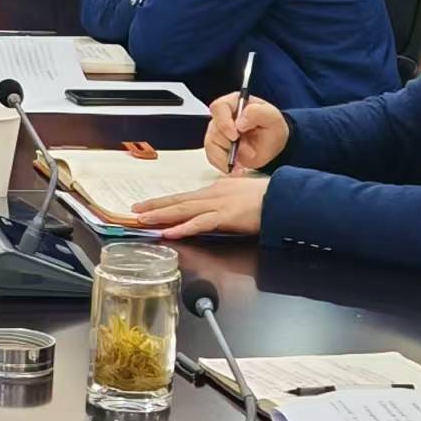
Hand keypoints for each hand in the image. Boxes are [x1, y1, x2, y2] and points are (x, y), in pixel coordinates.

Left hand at [145, 172, 267, 240]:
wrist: (284, 197)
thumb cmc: (268, 197)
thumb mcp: (243, 192)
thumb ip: (229, 199)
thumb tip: (221, 205)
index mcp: (217, 189)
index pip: (186, 196)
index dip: (166, 201)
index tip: (150, 205)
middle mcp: (214, 194)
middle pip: (179, 200)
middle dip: (155, 206)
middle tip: (136, 210)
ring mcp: (218, 204)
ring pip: (184, 209)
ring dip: (161, 215)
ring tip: (143, 218)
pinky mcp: (226, 216)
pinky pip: (200, 223)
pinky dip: (183, 227)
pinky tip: (169, 231)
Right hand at [205, 93, 289, 172]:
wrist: (272, 145)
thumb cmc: (271, 127)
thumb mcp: (272, 117)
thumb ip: (257, 113)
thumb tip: (239, 122)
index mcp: (233, 103)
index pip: (219, 107)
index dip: (224, 122)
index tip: (235, 136)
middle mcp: (221, 117)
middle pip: (214, 130)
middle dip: (231, 145)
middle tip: (250, 152)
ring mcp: (216, 133)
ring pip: (211, 146)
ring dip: (227, 158)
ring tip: (244, 163)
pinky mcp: (216, 148)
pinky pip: (212, 158)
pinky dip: (224, 166)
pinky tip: (237, 168)